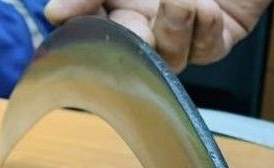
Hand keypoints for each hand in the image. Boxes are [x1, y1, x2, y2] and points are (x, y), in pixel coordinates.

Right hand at [44, 0, 271, 71]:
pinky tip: (208, 7)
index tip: (60, 14)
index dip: (78, 16)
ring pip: (170, 57)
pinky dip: (205, 29)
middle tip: (138, 30)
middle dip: (132, 40)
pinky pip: (206, 49)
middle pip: (131, 45)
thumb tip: (55, 12)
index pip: (93, 15)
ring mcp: (185, 30)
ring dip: (173, 29)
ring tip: (183, 0)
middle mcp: (151, 14)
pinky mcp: (218, 38)